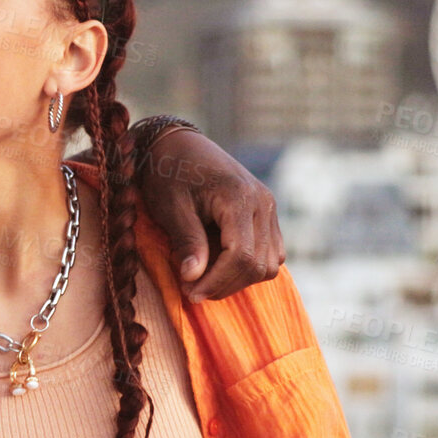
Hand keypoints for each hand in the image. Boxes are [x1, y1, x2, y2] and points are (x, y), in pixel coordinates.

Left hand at [135, 128, 283, 301]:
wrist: (177, 144)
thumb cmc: (168, 173)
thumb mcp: (170, 206)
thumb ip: (187, 241)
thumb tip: (194, 278)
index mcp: (240, 198)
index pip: (241, 256)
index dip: (217, 281)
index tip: (189, 293)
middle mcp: (263, 203)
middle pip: (259, 264)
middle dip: (226, 284)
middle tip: (192, 290)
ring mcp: (269, 208)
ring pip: (270, 263)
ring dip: (238, 278)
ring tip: (203, 278)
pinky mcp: (266, 214)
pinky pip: (270, 252)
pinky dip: (248, 266)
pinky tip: (217, 265)